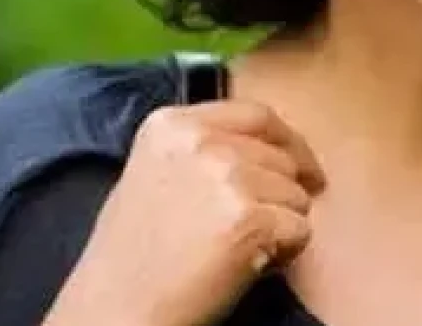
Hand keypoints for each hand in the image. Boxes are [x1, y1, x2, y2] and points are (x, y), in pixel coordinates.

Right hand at [42, 99, 325, 325]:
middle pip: (282, 157)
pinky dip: (285, 253)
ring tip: (236, 252)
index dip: (288, 144)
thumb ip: (203, 151)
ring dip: (281, 227)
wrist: (118, 310)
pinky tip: (247, 266)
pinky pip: (300, 230)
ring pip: (296, 195)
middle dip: (281, 196)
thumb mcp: (154, 175)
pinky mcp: (249, 219)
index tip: (303, 169)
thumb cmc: (133, 258)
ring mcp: (226, 177)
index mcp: (171, 125)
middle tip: (251, 232)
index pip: (256, 115)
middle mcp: (200, 141)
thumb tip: (270, 151)